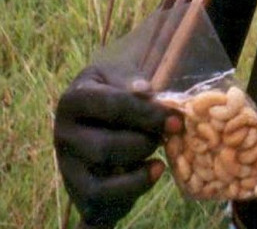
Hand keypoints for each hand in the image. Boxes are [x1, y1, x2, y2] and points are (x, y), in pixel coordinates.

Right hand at [54, 65, 182, 226]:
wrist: (98, 123)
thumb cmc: (113, 92)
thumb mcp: (118, 76)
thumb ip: (130, 80)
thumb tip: (144, 90)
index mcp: (72, 100)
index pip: (110, 107)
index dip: (146, 113)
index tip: (175, 120)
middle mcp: (63, 135)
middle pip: (105, 147)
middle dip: (144, 142)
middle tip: (166, 135)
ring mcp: (68, 167)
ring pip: (103, 178)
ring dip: (139, 164)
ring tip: (158, 150)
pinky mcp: (79, 191)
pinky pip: (105, 198)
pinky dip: (135, 186)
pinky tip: (156, 169)